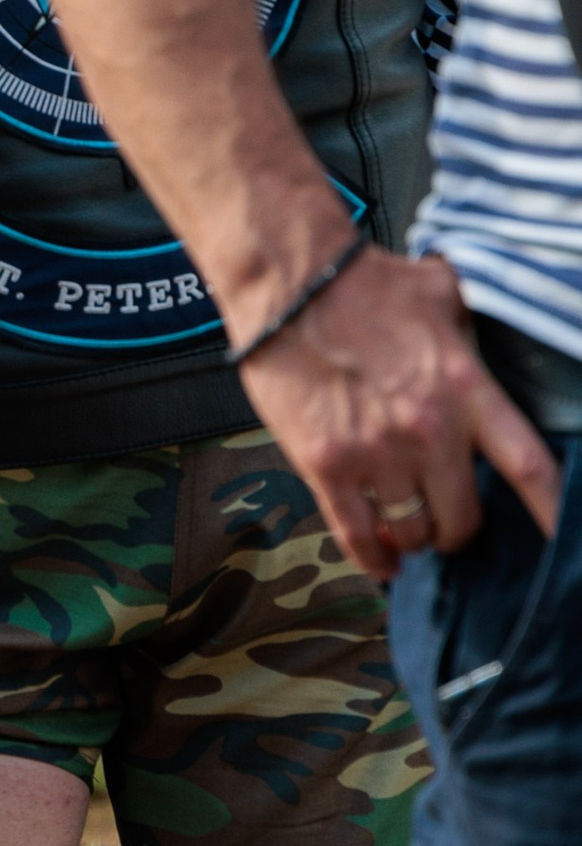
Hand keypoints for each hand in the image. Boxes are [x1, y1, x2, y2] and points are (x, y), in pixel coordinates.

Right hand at [238, 245, 558, 578]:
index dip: (552, 513)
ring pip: (411, 531)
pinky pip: (355, 533)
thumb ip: (470, 327)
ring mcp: (374, 453)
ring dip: (413, 539)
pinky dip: (372, 557)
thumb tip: (484, 325)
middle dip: (458, 529)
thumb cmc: (363, 284)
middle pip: (463, 517)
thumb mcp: (441, 293)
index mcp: (466, 390)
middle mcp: (427, 430)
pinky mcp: (326, 465)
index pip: (529, 467)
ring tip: (408, 532)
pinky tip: (381, 562)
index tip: (561, 540)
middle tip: (449, 522)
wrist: (291, 283)